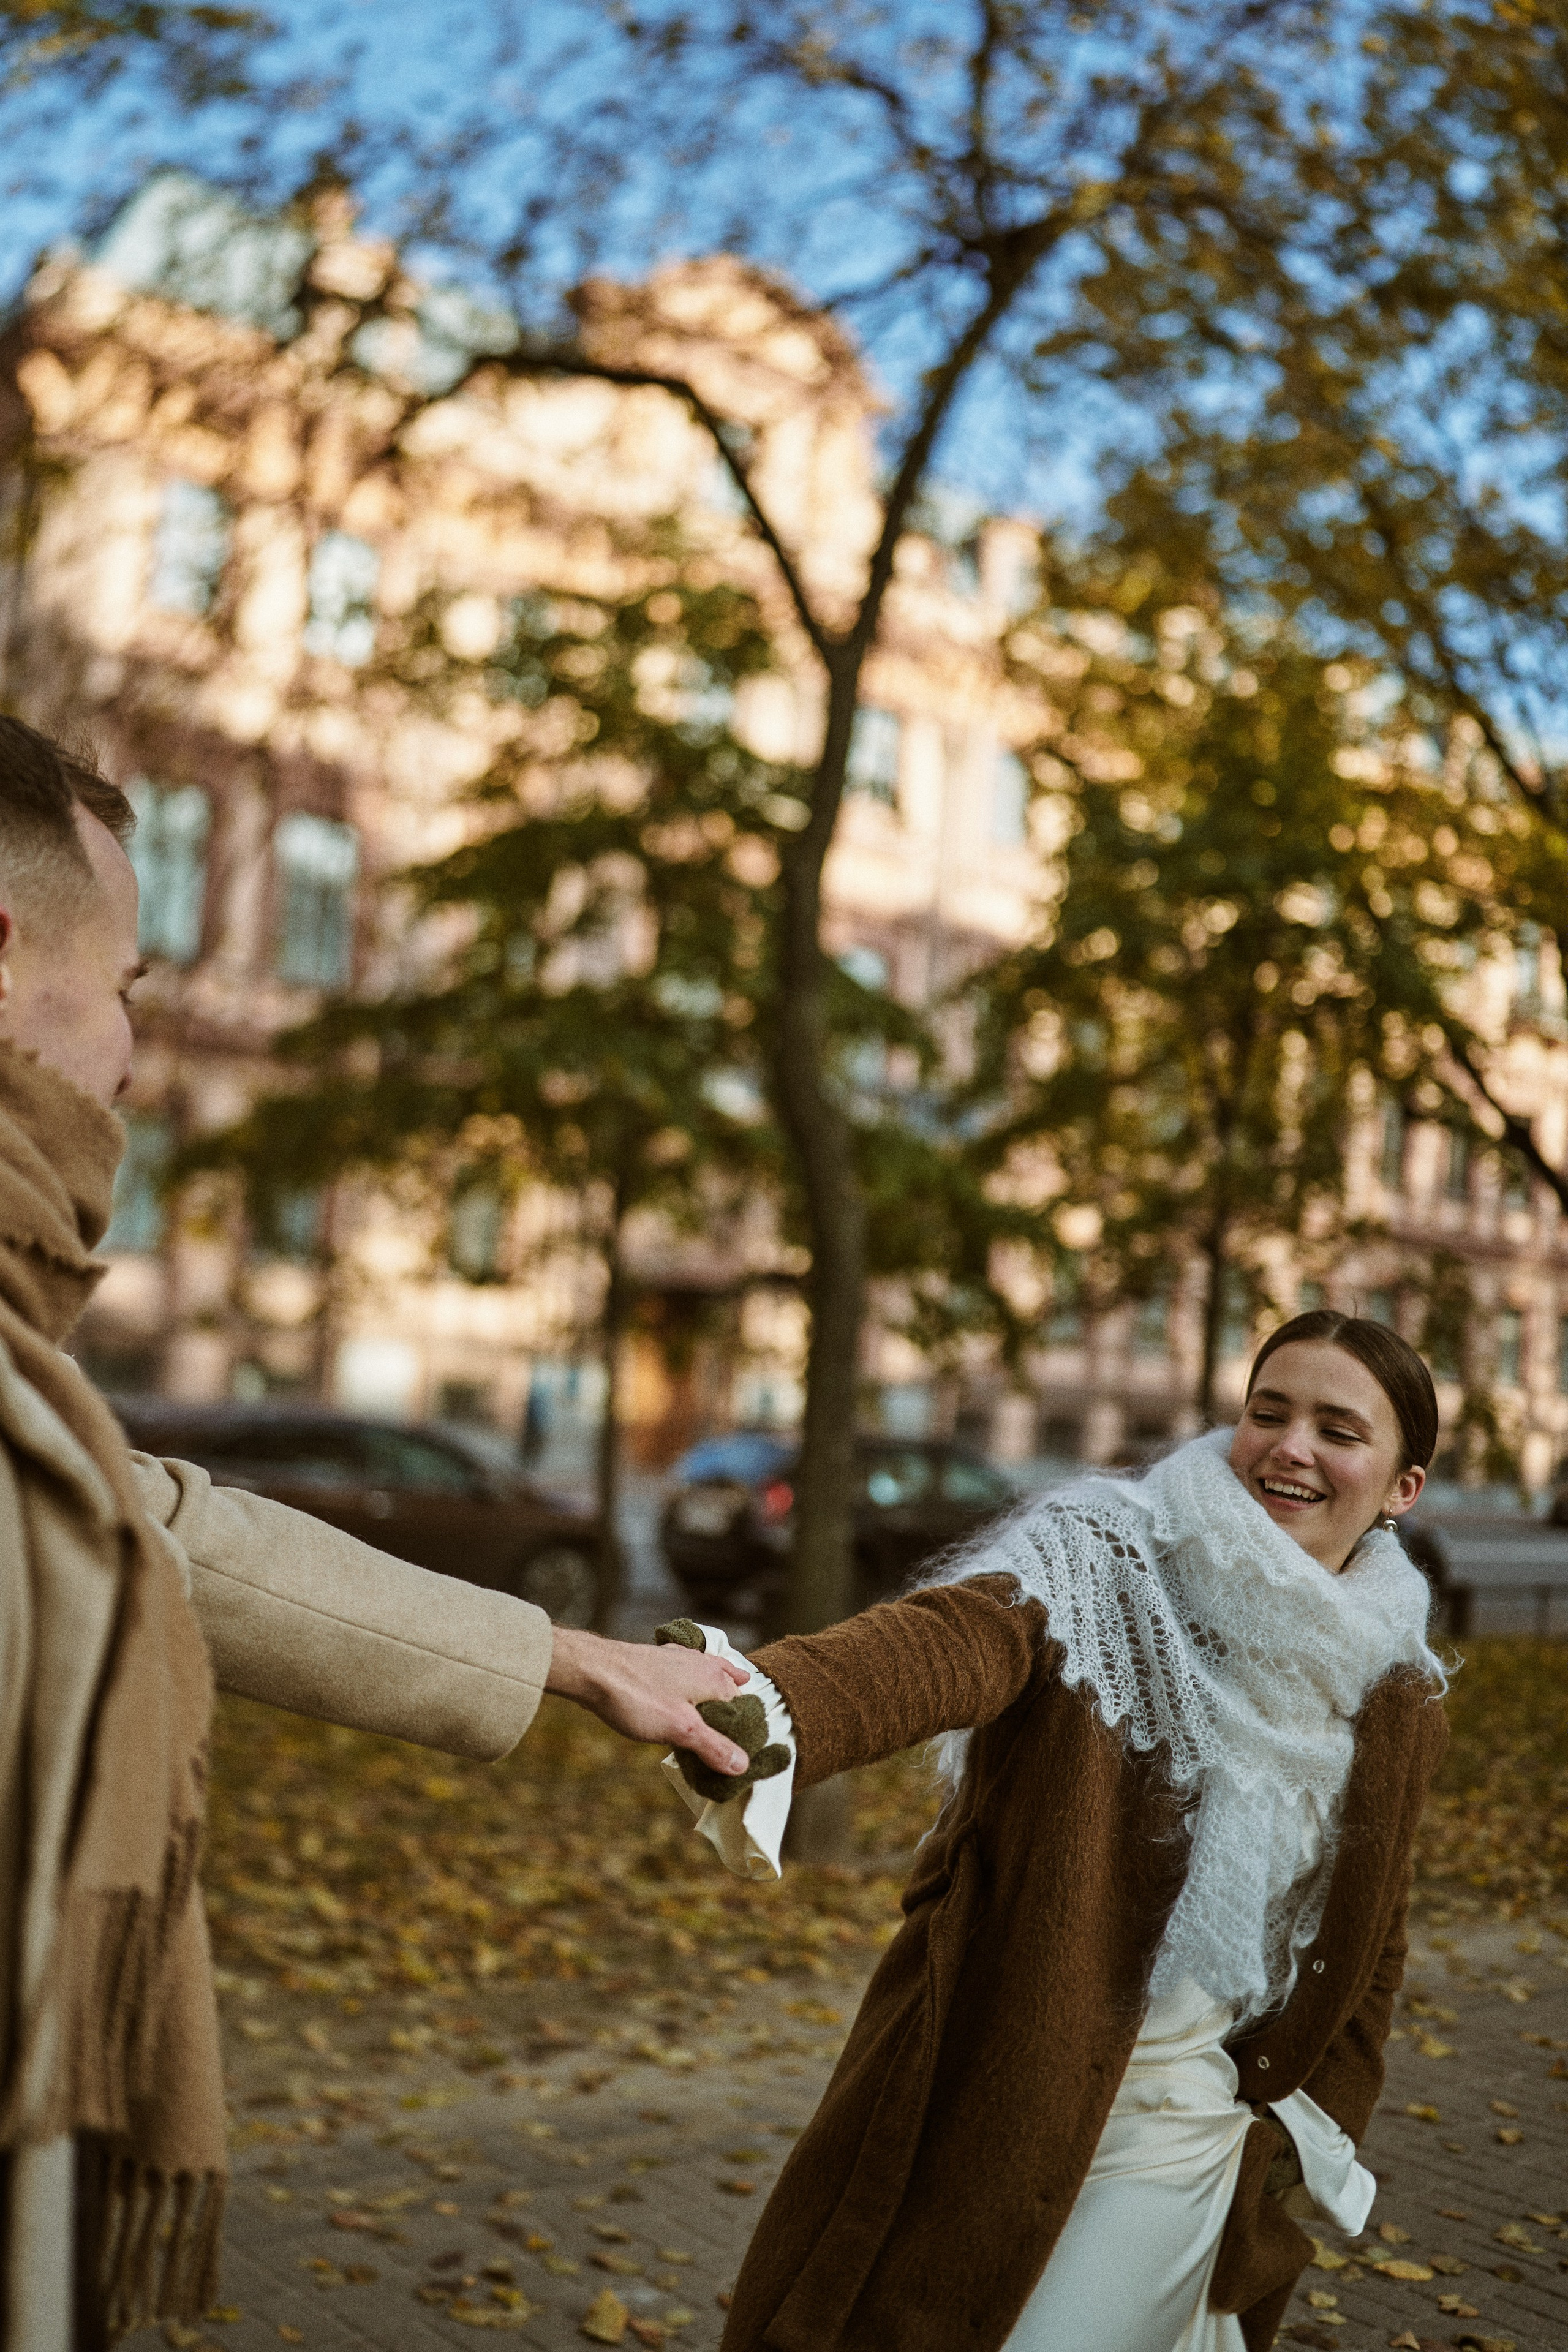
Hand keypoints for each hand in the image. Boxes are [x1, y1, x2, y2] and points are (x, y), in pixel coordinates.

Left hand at [654, 1621, 788, 1803]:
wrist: (592, 1670)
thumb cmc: (637, 1697)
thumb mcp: (681, 1730)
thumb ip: (714, 1747)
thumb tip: (744, 1765)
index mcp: (713, 1678)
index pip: (743, 1707)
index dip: (745, 1731)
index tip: (740, 1753)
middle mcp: (701, 1663)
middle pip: (728, 1688)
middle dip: (733, 1708)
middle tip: (734, 1735)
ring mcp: (678, 1658)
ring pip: (708, 1674)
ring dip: (716, 1689)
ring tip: (731, 1693)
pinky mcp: (657, 1659)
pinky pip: (685, 1669)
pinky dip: (693, 1678)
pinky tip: (687, 1680)